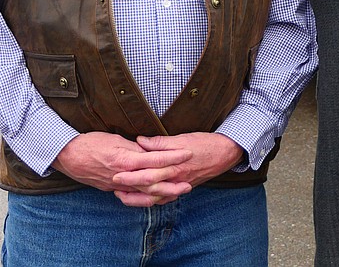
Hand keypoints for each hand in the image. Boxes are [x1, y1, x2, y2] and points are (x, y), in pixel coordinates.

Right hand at [52, 131, 193, 206]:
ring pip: (142, 193)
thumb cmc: (90, 142)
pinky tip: (155, 199)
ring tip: (177, 194)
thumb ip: (134, 146)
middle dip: (171, 184)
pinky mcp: (111, 189)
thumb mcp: (115, 138)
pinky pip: (131, 197)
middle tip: (188, 184)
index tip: (188, 153)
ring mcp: (116, 184)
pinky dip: (145, 199)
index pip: (154, 159)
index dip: (172, 156)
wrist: (67, 155)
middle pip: (152, 182)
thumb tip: (150, 148)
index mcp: (125, 158)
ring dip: (161, 195)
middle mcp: (122, 174)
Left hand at [108, 132, 244, 205]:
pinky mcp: (182, 188)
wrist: (225, 154)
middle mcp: (174, 178)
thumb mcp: (182, 138)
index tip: (115, 170)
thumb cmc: (204, 143)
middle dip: (129, 186)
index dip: (130, 171)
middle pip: (147, 185)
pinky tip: (143, 199)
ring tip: (122, 195)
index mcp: (173, 165)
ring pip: (155, 196)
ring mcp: (179, 185)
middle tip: (113, 184)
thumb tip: (140, 141)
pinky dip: (152, 200)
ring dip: (137, 197)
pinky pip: (165, 198)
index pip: (147, 170)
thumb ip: (160, 143)